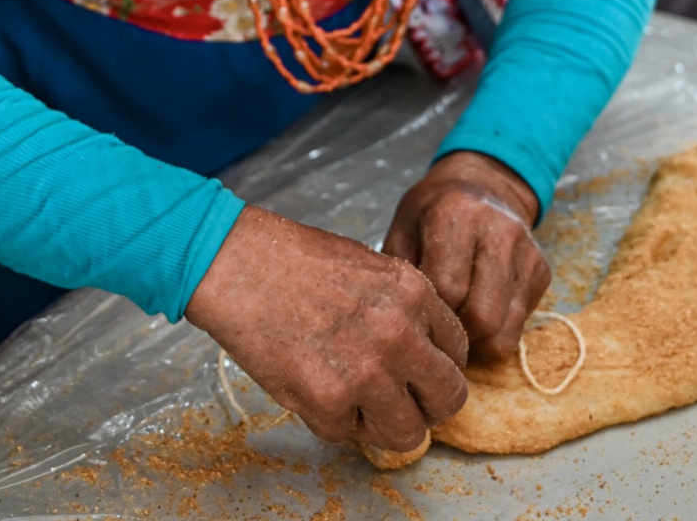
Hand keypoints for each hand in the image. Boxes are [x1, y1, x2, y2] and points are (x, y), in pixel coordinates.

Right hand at [186, 204, 468, 451]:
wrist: (238, 264)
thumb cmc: (295, 261)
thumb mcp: (370, 267)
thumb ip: (403, 308)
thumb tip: (422, 354)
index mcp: (414, 292)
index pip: (458, 351)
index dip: (435, 365)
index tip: (417, 371)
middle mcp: (399, 333)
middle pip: (448, 398)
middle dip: (426, 404)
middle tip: (399, 399)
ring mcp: (367, 372)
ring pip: (407, 433)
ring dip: (383, 424)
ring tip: (354, 400)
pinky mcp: (329, 403)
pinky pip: (349, 435)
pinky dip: (333, 421)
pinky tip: (313, 385)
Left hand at [384, 151, 549, 363]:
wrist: (483, 184)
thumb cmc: (433, 212)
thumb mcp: (403, 228)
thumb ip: (399, 271)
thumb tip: (404, 323)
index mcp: (457, 214)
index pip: (447, 287)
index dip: (428, 311)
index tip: (417, 311)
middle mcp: (499, 230)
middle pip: (482, 316)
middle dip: (456, 334)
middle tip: (438, 326)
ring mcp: (526, 251)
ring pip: (504, 331)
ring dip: (477, 341)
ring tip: (457, 325)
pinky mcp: (542, 271)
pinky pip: (519, 328)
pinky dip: (495, 333)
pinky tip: (477, 311)